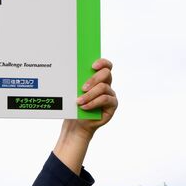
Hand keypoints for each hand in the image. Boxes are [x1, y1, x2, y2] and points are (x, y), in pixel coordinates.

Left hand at [52, 58, 114, 173]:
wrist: (76, 123)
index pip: (106, 65)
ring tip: (78, 101)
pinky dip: (93, 103)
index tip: (92, 66)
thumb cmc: (75, 105)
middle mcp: (107, 84)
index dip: (102, 62)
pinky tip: (84, 107)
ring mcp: (111, 94)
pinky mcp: (112, 105)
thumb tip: (72, 71)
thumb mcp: (74, 92)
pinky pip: (105, 100)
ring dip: (90, 94)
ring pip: (103, 88)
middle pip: (106, 74)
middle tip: (82, 87)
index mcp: (98, 78)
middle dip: (93, 79)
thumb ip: (77, 82)